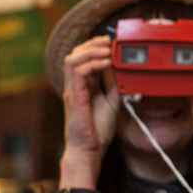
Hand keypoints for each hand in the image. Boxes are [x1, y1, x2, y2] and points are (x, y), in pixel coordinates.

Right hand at [60, 36, 119, 187]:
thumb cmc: (97, 130)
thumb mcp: (111, 101)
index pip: (82, 57)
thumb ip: (113, 84)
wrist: (88, 150)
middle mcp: (74, 85)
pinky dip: (93, 63)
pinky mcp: (74, 97)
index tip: (111, 42)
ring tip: (108, 51)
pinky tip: (107, 63)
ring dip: (91, 50)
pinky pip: (77, 72)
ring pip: (72, 59)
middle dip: (92, 43)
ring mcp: (72, 90)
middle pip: (74, 53)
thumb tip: (120, 67)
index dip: (95, 46)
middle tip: (109, 42)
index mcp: (82, 86)